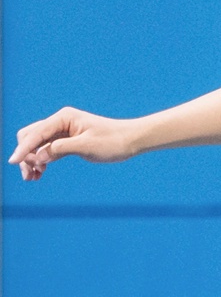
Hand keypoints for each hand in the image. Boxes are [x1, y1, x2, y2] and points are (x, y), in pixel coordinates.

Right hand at [11, 107, 139, 179]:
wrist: (130, 140)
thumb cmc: (112, 141)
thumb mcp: (87, 146)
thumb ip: (61, 149)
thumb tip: (39, 155)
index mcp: (63, 118)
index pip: (37, 133)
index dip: (24, 149)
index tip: (13, 162)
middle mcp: (60, 121)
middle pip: (31, 136)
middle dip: (26, 154)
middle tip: (29, 175)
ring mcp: (62, 131)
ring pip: (37, 144)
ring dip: (32, 159)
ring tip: (32, 178)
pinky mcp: (66, 140)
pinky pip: (47, 149)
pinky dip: (41, 160)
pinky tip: (39, 173)